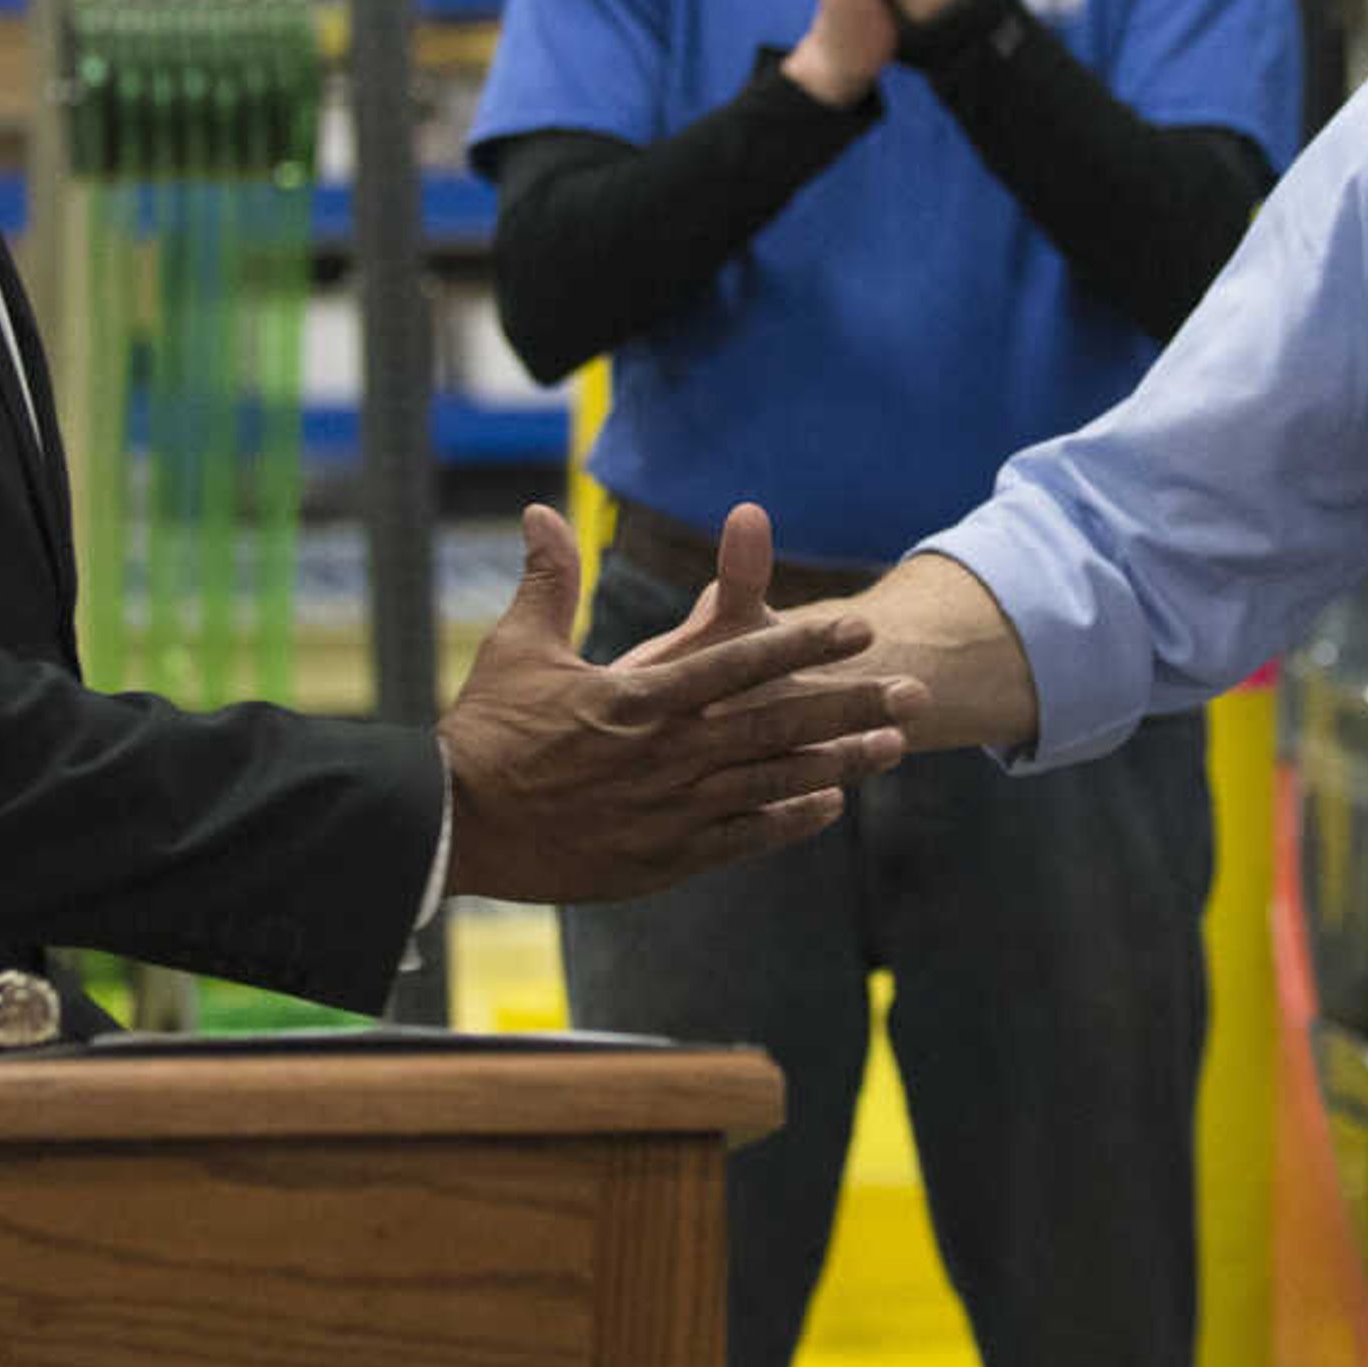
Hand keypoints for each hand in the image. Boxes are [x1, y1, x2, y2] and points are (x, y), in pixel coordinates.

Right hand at [437, 503, 922, 901]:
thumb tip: (541, 509)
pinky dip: (789, 821)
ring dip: (839, 761)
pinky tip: (829, 805)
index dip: (804, 643)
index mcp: (641, 696)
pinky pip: (743, 839)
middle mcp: (669, 752)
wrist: (455, 823)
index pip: (740, 663)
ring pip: (774, 781)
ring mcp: (671, 809)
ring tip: (893, 744)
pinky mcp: (662, 857)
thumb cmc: (485, 731)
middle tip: (912, 690)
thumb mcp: (519, 646)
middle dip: (851, 702)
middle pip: (778, 722)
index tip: (855, 628)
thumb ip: (548, 577)